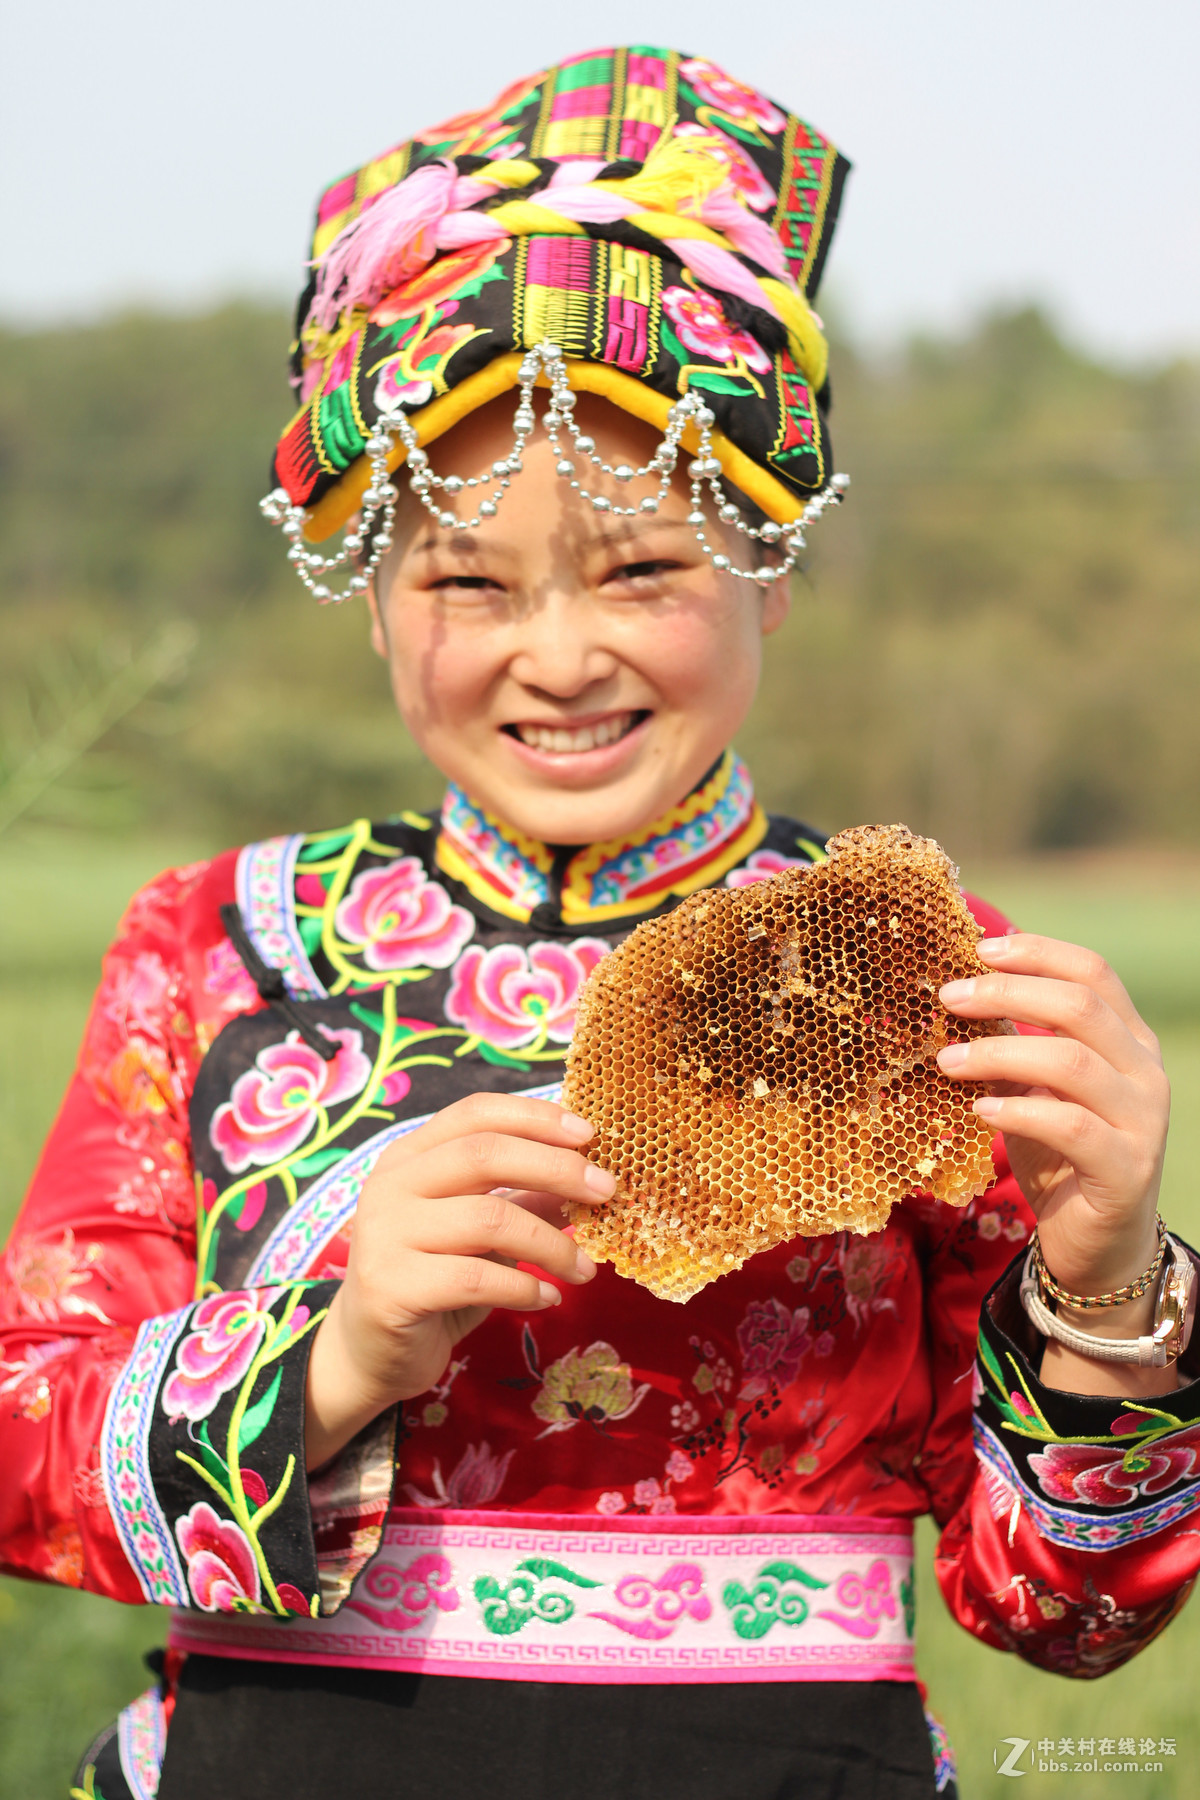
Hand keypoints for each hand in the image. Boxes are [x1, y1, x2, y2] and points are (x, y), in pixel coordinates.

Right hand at [304, 1093, 611, 1466]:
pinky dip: (525, 1287)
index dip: (534, 1116)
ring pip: (488, 1218)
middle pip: (485, 1154)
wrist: (371, 1353)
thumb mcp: (484, 1233)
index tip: (588, 1134)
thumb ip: (526, 1199)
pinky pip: (477, 1278)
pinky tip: (547, 1298)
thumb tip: (590, 1177)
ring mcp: (385, 1234)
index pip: (475, 1113)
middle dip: (557, 1169)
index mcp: (410, 1156)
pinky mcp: (391, 1286)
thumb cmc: (435, 1280)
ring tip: (584, 1268)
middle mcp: (391, 1184)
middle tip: (607, 1192)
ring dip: (551, 1244)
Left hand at [937, 934, 1173, 1395]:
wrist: (1099, 1243)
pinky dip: (1018, 1111)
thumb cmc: (1060, 1155)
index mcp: (1128, 1040)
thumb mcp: (1033, 1090)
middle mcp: (1145, 1072)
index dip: (1037, 952)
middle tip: (948, 997)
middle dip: (1007, 992)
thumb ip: (1011, 1044)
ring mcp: (1143, 1121)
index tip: (979, 948)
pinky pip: (1070, 1127)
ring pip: (1072, 1063)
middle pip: (1080, 1006)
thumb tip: (953, 998)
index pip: (1092, 972)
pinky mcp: (1126, 1169)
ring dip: (1000, 1052)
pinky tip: (979, 1109)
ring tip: (947, 1060)